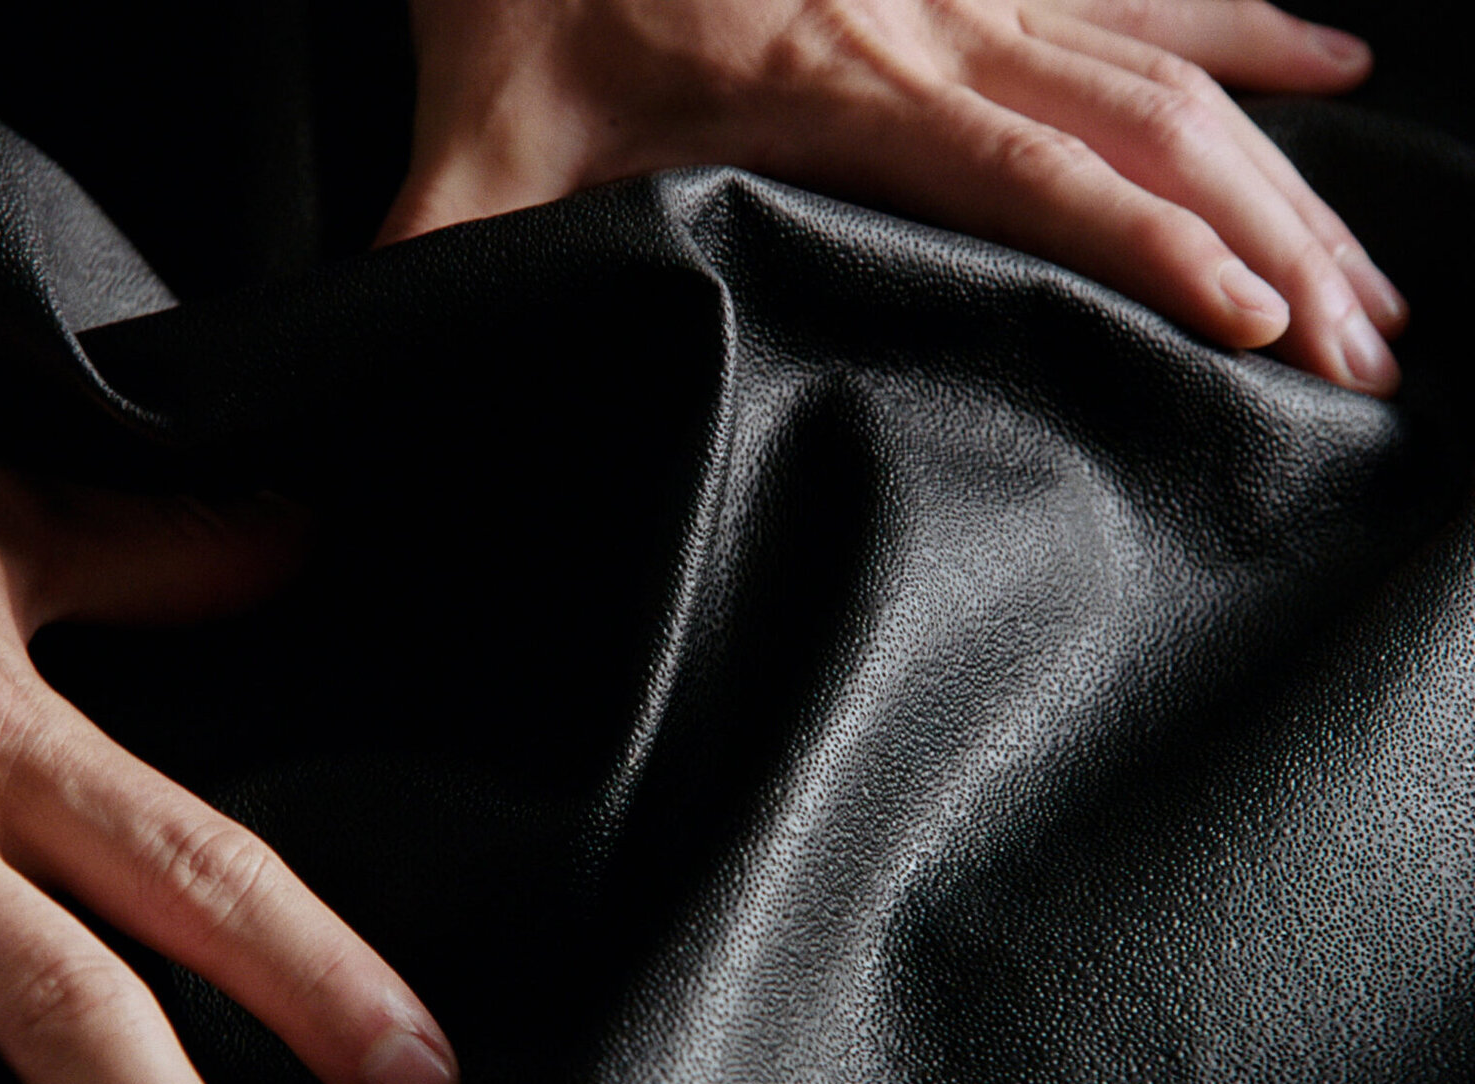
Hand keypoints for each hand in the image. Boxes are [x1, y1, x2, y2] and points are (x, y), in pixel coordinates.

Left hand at [383, 0, 1407, 395]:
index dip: (1150, 249)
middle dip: (1271, 238)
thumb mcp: (469, 151)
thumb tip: (376, 380)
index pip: (1028, 174)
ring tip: (1375, 262)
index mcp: (826, 83)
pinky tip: (1324, 50)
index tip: (1261, 325)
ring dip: (1281, 163)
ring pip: (1161, 63)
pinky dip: (1230, 20)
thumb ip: (444, 268)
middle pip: (1142, 127)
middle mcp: (923, 19)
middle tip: (1370, 344)